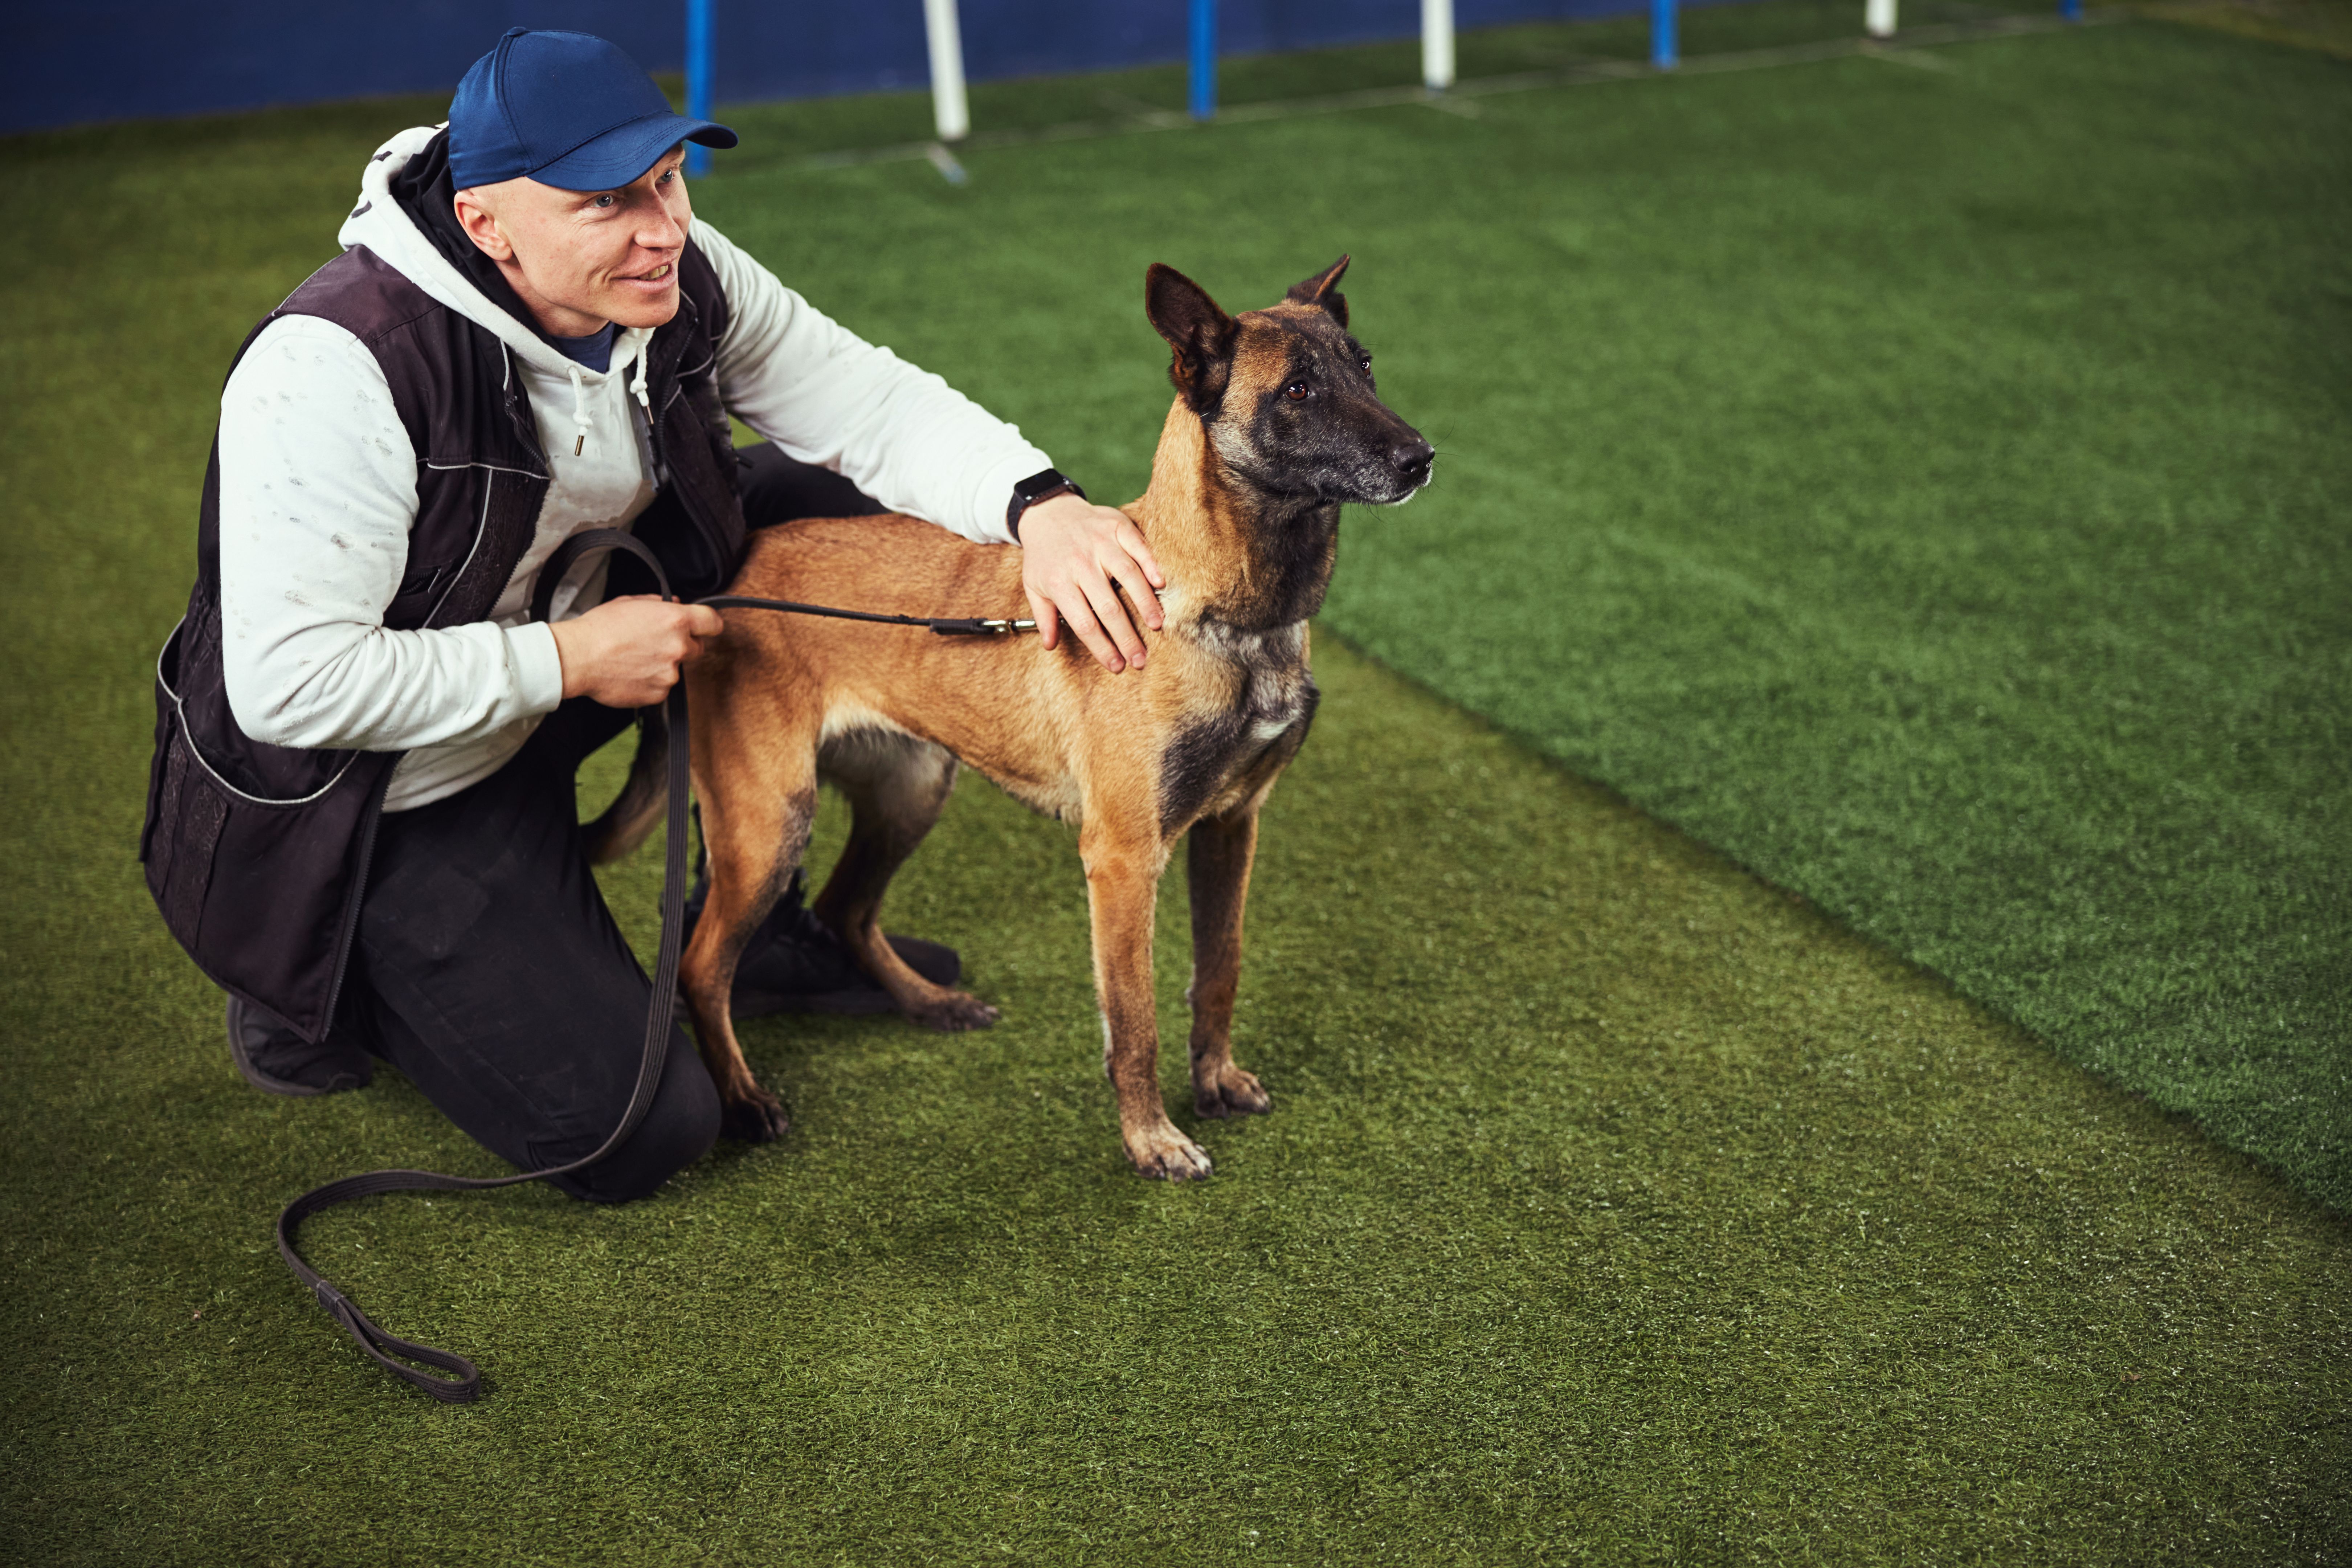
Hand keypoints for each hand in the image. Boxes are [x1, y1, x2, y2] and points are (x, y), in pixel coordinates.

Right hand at [548, 594, 724, 707]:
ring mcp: (670, 673)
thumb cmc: (600, 628)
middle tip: (655, 644)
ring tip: (634, 659)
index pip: (713, 623)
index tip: (704, 628)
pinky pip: (662, 687)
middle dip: (681, 645)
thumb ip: (660, 603)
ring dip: (663, 665)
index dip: (708, 625)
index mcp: (675, 620)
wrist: (578, 658)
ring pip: (677, 669)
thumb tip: (675, 604)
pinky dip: (650, 682)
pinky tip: (630, 673)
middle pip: (697, 648)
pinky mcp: (659, 694)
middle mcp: (678, 647)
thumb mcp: (631, 603)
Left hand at [1018, 493, 1166, 673]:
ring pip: (1128, 576)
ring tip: (1156, 626)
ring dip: (1144, 603)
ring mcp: (1100, 543)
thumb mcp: (1034, 586)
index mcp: (1059, 582)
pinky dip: (1150, 563)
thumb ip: (1044, 617)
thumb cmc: (1044, 555)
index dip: (1102, 647)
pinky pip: (1137, 546)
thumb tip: (1050, 646)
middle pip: (1108, 607)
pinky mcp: (1116, 526)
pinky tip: (1160, 583)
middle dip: (1126, 637)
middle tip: (1140, 659)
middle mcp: (1080, 563)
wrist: (1047, 511)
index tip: (1116, 665)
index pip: (1084, 623)